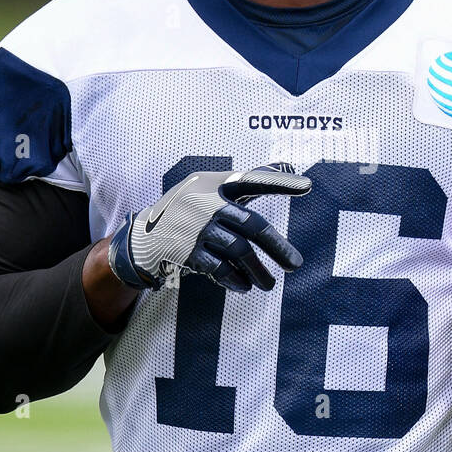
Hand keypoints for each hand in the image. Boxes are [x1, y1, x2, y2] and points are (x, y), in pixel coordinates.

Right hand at [107, 164, 310, 292]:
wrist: (144, 235)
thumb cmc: (189, 209)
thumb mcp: (211, 188)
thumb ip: (247, 181)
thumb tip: (288, 164)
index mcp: (215, 184)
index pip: (252, 180)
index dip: (279, 182)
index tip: (307, 186)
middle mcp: (206, 203)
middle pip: (251, 225)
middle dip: (276, 247)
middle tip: (295, 265)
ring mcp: (196, 228)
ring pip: (238, 251)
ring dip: (257, 270)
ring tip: (270, 285)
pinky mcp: (186, 251)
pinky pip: (218, 268)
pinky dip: (234, 279)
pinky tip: (245, 286)